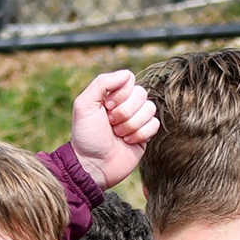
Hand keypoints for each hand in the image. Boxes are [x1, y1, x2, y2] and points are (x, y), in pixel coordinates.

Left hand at [71, 70, 160, 189]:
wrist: (94, 165)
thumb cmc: (86, 136)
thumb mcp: (84, 105)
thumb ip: (101, 83)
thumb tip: (127, 74)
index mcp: (111, 95)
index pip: (129, 80)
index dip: (121, 93)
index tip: (107, 107)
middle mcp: (125, 105)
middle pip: (142, 93)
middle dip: (126, 111)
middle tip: (111, 123)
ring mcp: (136, 120)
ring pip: (150, 109)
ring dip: (132, 124)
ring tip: (118, 134)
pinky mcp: (145, 135)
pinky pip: (155, 124)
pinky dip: (140, 134)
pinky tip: (128, 141)